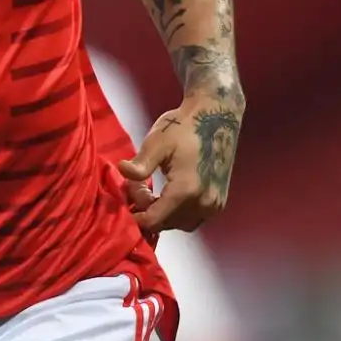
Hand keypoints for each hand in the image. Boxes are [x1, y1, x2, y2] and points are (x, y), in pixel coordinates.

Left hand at [117, 100, 241, 232]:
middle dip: (147, 210)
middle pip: (165, 224)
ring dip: (162, 213)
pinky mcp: (219, 202)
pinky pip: (193, 218)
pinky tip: (168, 193)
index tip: (126, 196)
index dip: (135, 214)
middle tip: (138, 186)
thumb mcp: (157, 142)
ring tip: (153, 190)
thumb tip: (121, 171)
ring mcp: (214, 204)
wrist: (216, 117)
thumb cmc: (183, 126)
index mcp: (186, 191)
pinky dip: (177, 212)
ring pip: (178, 224)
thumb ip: (140, 164)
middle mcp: (203, 203)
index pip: (153, 221)